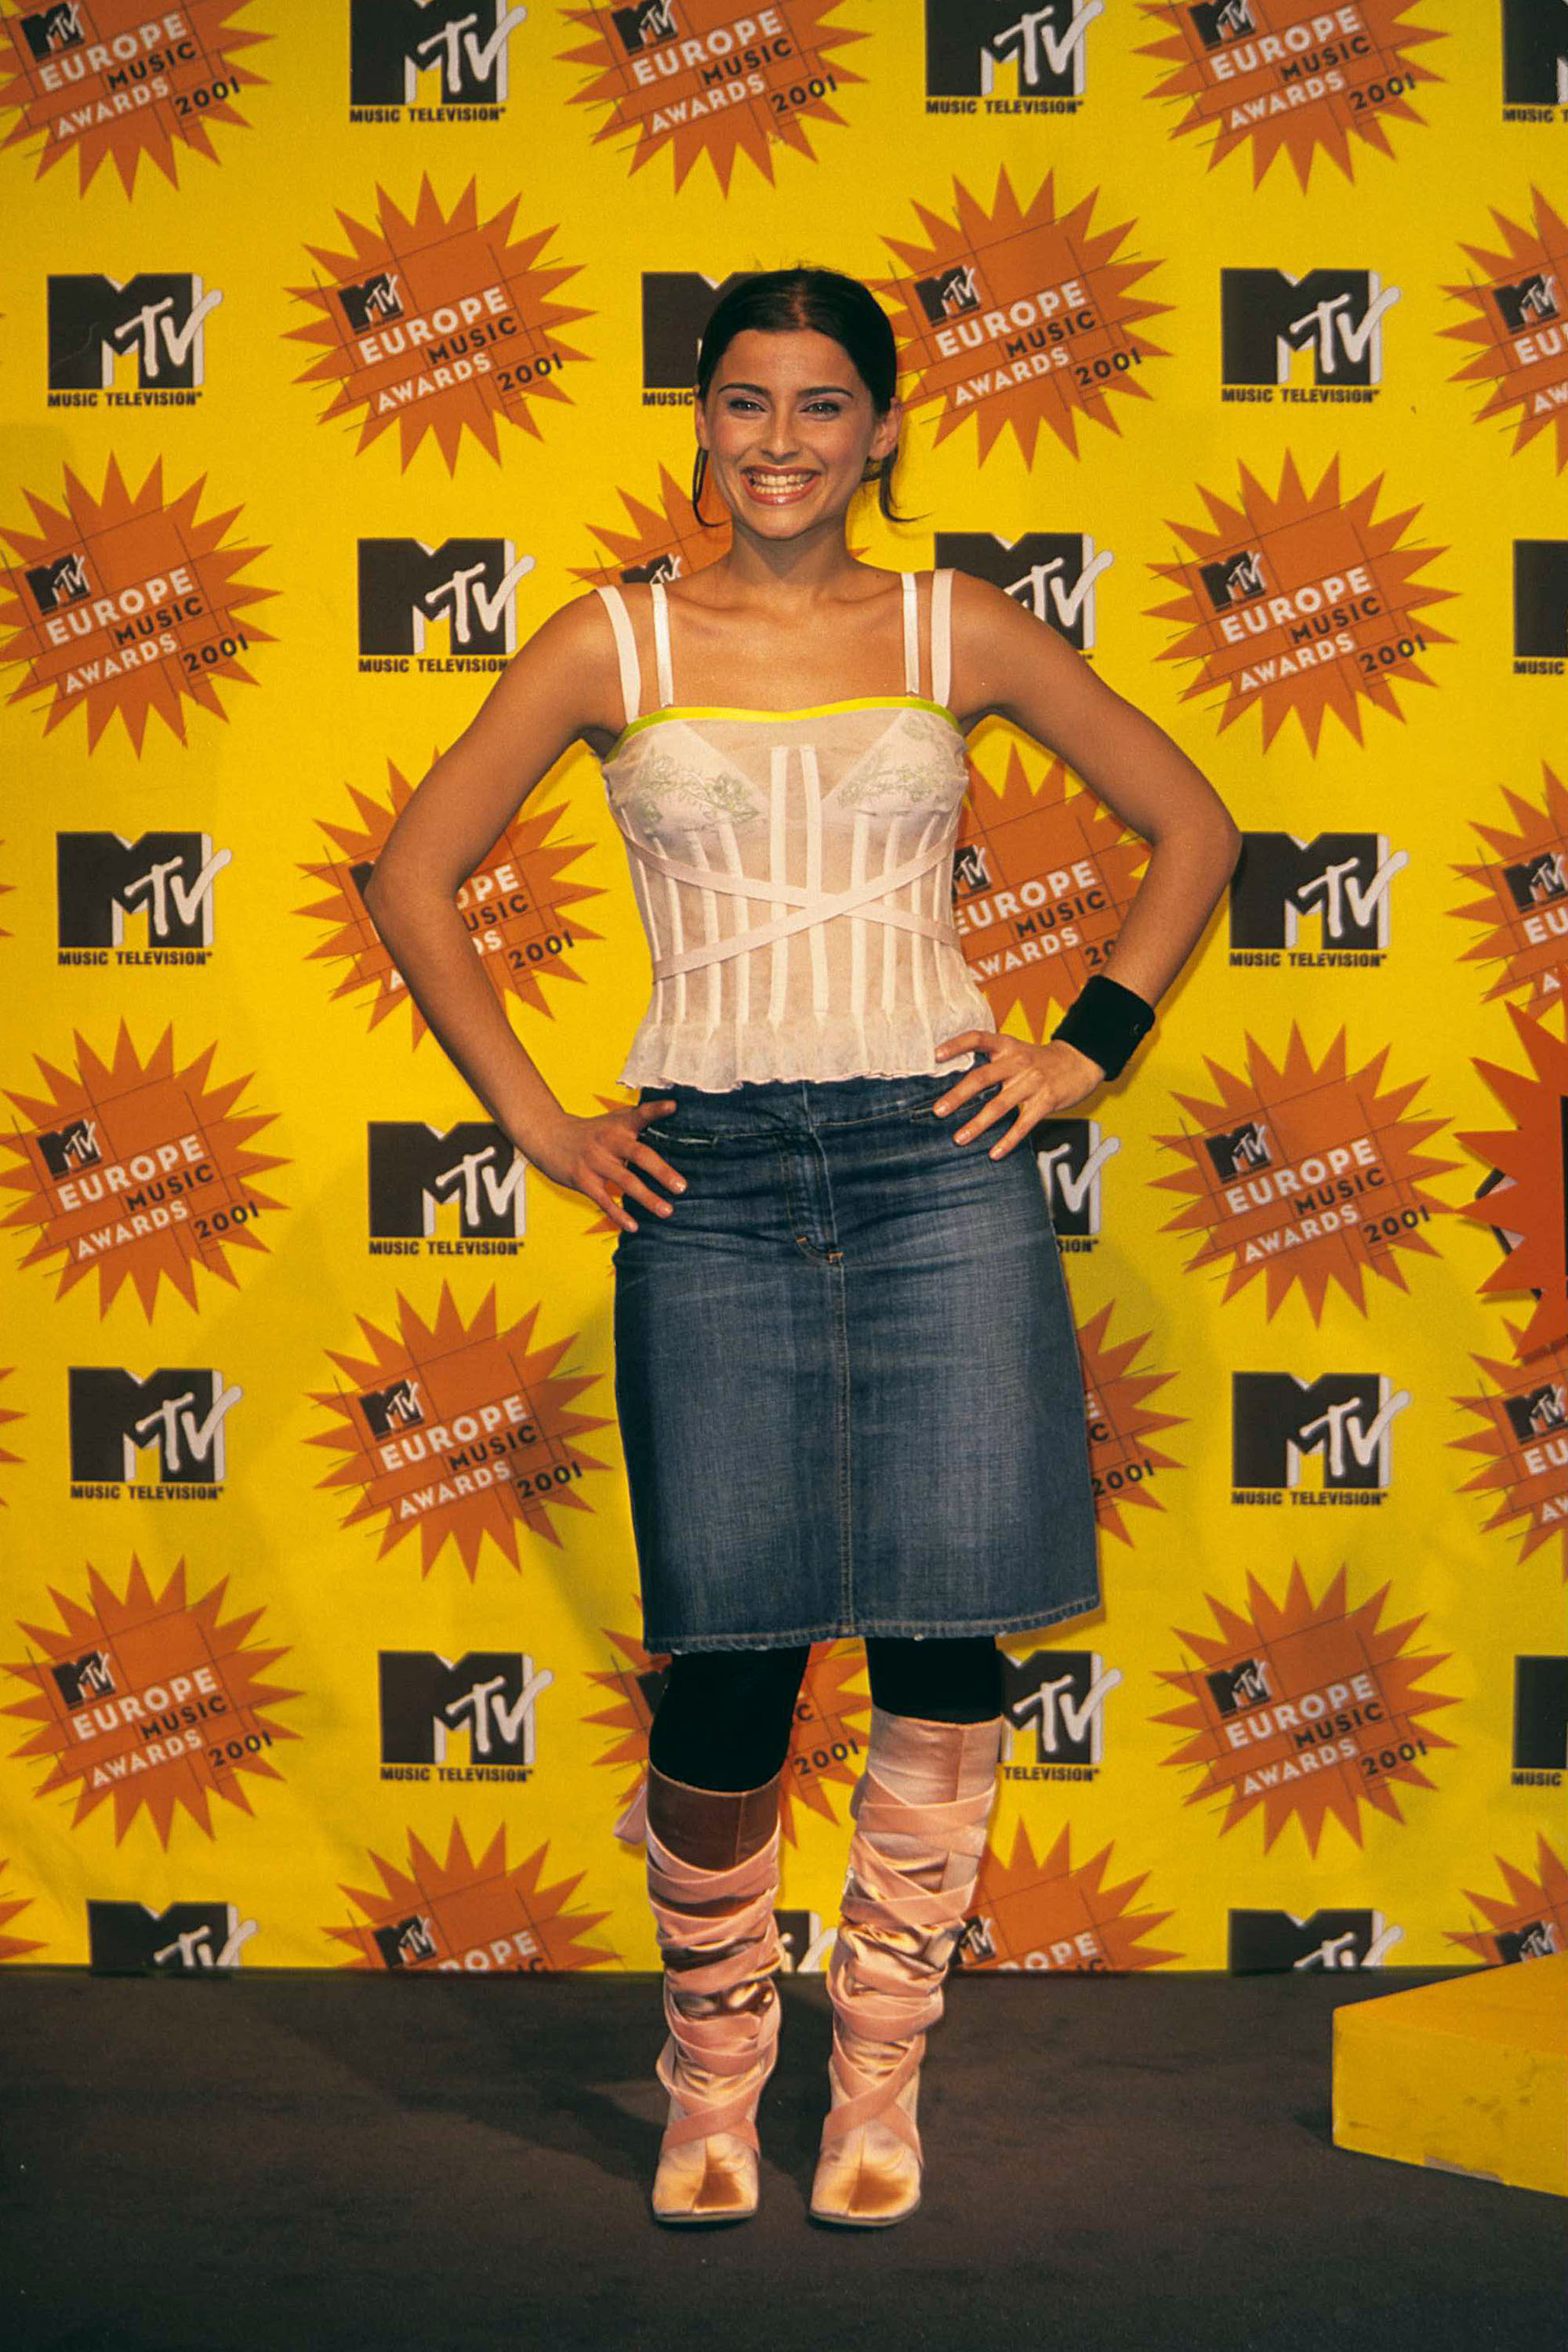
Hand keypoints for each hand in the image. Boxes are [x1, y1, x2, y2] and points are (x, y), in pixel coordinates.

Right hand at [527, 1100, 683, 1232]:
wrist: (548, 1136)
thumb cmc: (591, 1132)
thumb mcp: (613, 1120)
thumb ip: (639, 1120)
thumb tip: (674, 1115)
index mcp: (619, 1125)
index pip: (640, 1114)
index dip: (657, 1110)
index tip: (673, 1107)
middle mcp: (609, 1141)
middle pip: (638, 1154)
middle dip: (661, 1171)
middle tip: (681, 1186)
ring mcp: (595, 1161)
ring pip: (625, 1181)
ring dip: (647, 1198)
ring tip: (666, 1211)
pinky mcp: (583, 1180)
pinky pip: (604, 1200)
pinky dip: (619, 1214)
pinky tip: (633, 1226)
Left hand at [933, 1030, 1106, 1158]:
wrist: (1080, 1061)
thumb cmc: (1040, 1060)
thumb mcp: (1017, 1051)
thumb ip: (993, 1061)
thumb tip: (957, 1081)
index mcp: (1008, 1045)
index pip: (979, 1038)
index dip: (957, 1045)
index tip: (936, 1056)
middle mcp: (1018, 1061)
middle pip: (983, 1077)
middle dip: (958, 1096)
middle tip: (938, 1111)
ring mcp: (1033, 1081)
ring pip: (1000, 1105)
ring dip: (978, 1124)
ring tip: (960, 1139)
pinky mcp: (1047, 1101)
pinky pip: (1024, 1124)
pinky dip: (1008, 1140)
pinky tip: (994, 1153)